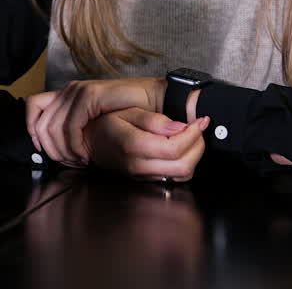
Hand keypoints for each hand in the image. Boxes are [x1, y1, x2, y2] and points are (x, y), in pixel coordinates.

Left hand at [24, 78, 166, 164]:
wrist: (154, 102)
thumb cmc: (127, 114)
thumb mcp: (93, 122)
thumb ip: (73, 126)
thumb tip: (50, 144)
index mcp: (67, 93)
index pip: (32, 106)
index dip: (32, 129)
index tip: (43, 149)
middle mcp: (70, 90)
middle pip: (40, 123)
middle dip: (52, 149)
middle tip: (70, 161)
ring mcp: (80, 91)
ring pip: (53, 128)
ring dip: (64, 150)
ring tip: (80, 159)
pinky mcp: (91, 96)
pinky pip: (71, 126)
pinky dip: (75, 145)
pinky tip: (86, 154)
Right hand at [85, 107, 207, 180]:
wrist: (91, 142)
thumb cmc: (107, 124)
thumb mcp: (127, 112)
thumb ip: (153, 120)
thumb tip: (179, 127)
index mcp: (133, 145)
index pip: (174, 148)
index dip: (193, 134)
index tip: (200, 120)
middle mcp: (139, 165)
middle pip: (184, 166)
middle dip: (198, 146)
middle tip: (198, 128)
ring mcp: (143, 175)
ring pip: (183, 175)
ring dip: (194, 155)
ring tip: (191, 136)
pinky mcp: (147, 179)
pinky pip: (175, 176)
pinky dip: (185, 162)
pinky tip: (182, 147)